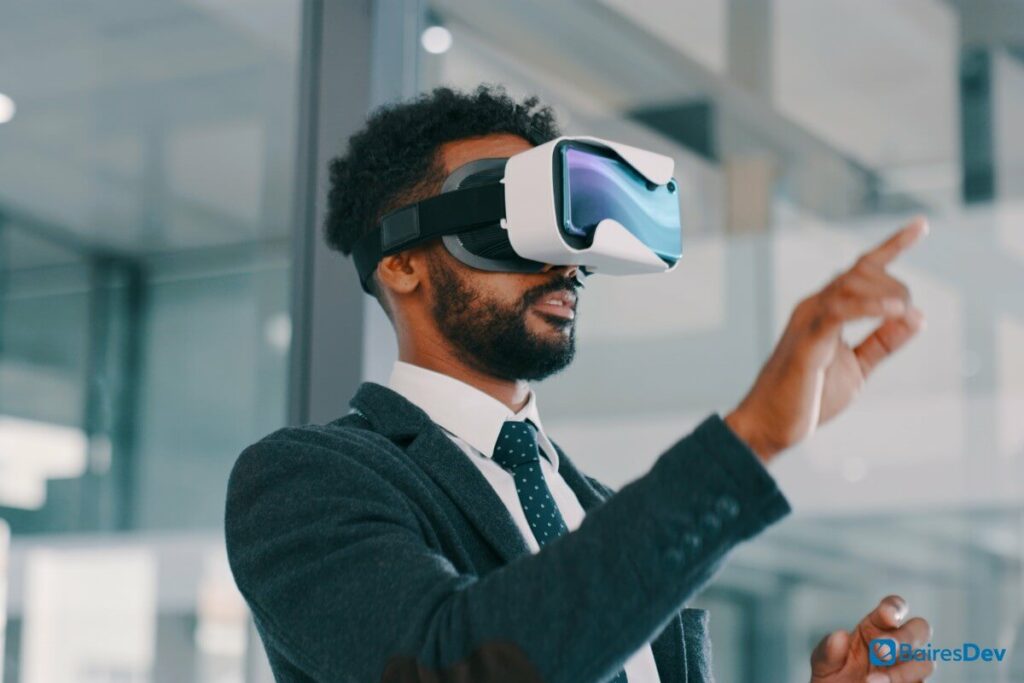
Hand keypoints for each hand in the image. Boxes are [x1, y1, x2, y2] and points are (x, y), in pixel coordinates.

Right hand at [725, 217, 927, 460]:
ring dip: (886, 294)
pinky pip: (840, 311)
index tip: (921, 225)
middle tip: (909, 317)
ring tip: (904, 313)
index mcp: (825, 311)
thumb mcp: (856, 367)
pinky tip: (895, 311)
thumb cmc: (806, 398)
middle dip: (895, 285)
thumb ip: (882, 343)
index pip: (861, 268)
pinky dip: (870, 306)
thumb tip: (915, 319)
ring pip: (851, 283)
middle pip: (861, 271)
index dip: (892, 244)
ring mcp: (808, 321)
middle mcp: (814, 307)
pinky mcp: (807, 342)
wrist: (770, 427)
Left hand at [810, 595, 933, 682]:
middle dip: (904, 637)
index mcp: (875, 627)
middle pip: (920, 628)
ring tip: (871, 681)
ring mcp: (908, 668)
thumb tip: (839, 636)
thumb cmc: (832, 677)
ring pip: (925, 662)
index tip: (886, 615)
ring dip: (902, 671)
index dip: (895, 607)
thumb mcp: (823, 663)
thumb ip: (828, 650)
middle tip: (880, 651)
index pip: (894, 607)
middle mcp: (897, 644)